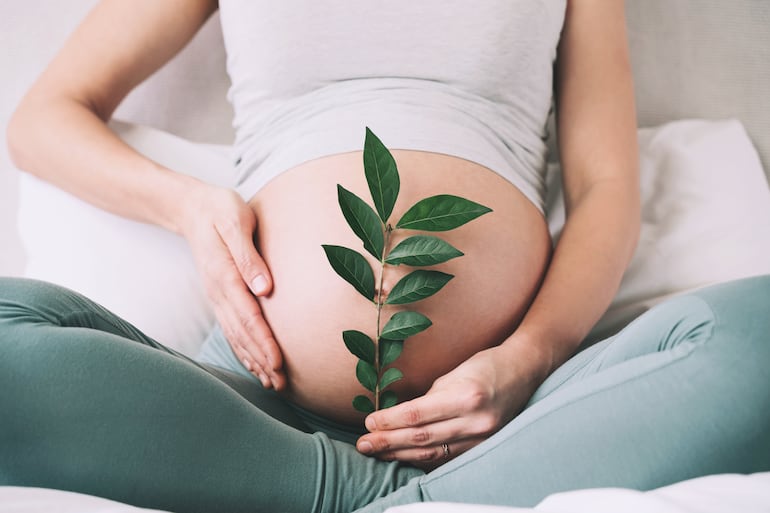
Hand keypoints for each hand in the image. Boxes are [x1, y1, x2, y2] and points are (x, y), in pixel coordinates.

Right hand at [179, 182, 285, 389]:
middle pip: (242, 333)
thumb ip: (249, 255)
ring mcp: (216, 296)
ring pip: (236, 335)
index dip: (264, 341)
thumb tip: (265, 287)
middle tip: (281, 384)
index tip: (279, 362)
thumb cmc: (219, 210)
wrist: (191, 208)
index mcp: (225, 275)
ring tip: (272, 383)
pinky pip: (231, 328)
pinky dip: (243, 348)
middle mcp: (218, 292)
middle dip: (262, 360)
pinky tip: (255, 363)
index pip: (249, 316)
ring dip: (253, 360)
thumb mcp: (236, 222)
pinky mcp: (219, 296)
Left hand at [356, 342, 548, 469]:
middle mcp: (475, 421)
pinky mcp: (483, 446)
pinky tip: (403, 457)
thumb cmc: (485, 365)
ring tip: (377, 452)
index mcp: (466, 396)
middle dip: (388, 442)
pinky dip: (422, 459)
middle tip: (363, 444)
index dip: (389, 422)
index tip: (368, 423)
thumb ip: (429, 398)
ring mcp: (482, 437)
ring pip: (433, 453)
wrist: (524, 370)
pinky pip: (447, 457)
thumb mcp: (454, 374)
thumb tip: (400, 417)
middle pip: (422, 438)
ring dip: (400, 454)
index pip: (417, 415)